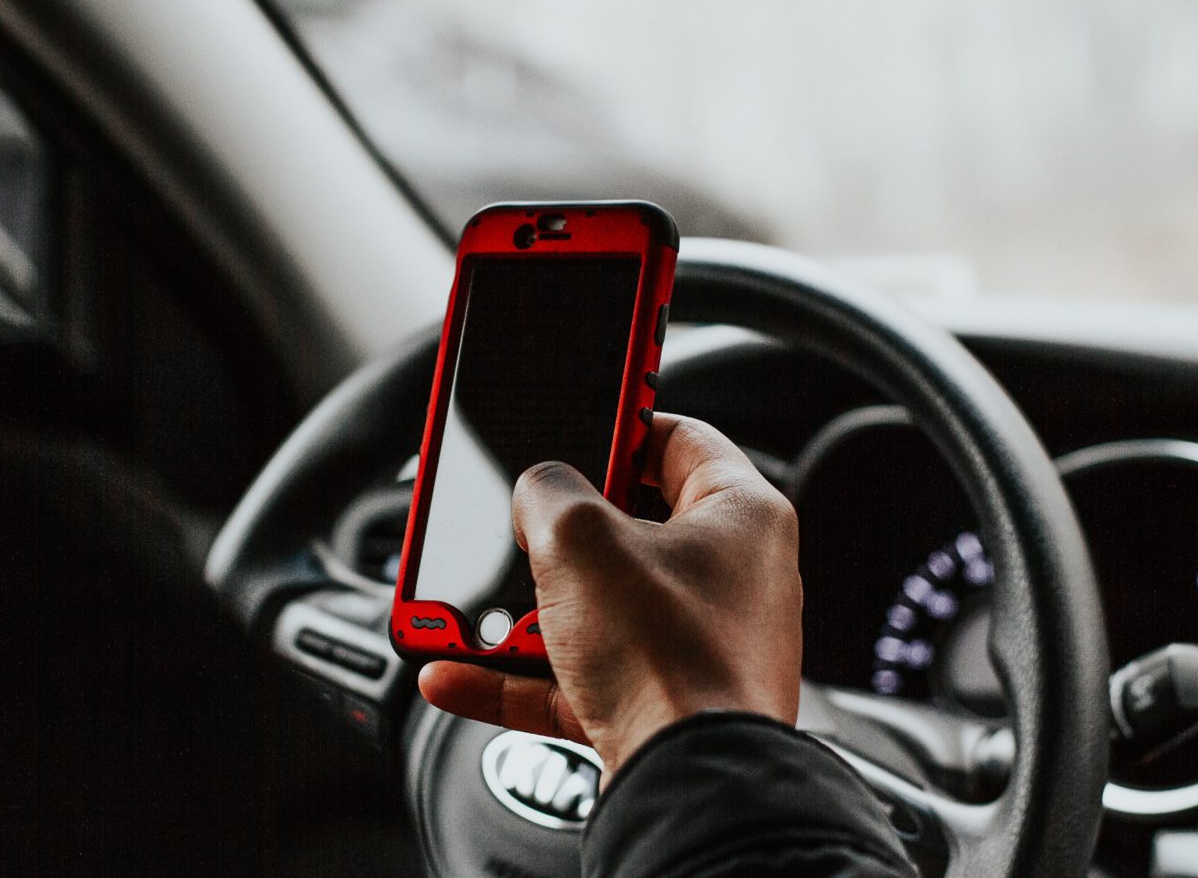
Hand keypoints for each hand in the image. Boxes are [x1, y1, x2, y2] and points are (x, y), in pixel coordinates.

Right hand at [419, 413, 802, 779]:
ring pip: (590, 607)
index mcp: (741, 514)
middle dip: (549, 532)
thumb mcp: (579, 540)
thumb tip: (534, 494)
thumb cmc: (674, 663)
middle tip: (510, 522)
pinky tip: (456, 671)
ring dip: (519, 610)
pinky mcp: (658, 702)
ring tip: (467, 605)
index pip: (675, 435)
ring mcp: (694, 644)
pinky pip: (573, 674)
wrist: (687, 785)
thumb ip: (544, 492)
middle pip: (621, 526)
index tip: (570, 413)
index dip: (614, 419)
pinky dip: (515, 674)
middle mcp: (728, 577)